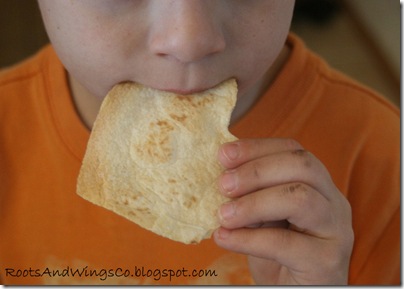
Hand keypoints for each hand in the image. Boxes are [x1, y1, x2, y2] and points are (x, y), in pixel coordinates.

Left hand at [213, 138, 353, 284]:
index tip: (223, 154)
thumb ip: (252, 194)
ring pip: (299, 198)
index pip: (292, 150)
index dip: (257, 148)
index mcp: (318, 184)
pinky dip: (248, 238)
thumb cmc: (278, 253)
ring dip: (253, 203)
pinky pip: (284, 242)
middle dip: (256, 170)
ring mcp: (335, 230)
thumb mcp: (263, 216)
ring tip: (223, 215)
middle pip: (301, 165)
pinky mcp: (326, 261)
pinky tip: (224, 238)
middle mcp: (333, 201)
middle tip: (223, 184)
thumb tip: (221, 174)